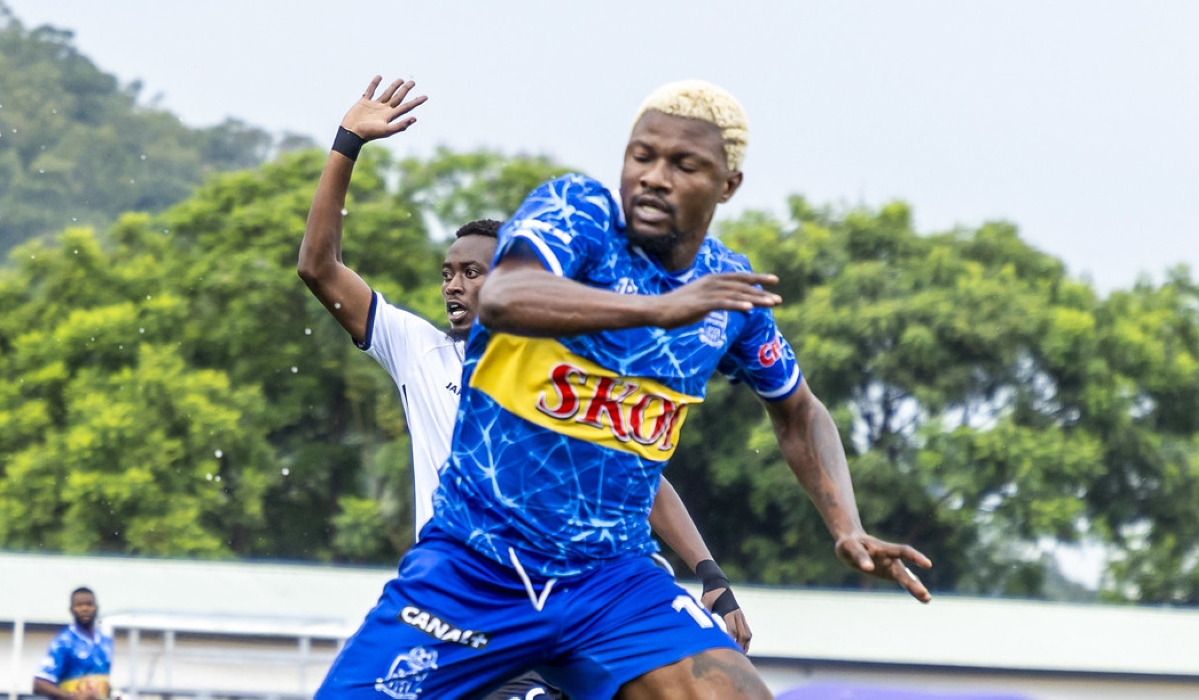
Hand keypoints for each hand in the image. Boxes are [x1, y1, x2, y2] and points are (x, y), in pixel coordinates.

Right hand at [340, 75, 427, 141]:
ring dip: (393, 86)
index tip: (426, 96)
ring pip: (386, 93)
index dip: (416, 101)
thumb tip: (415, 118)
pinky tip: (379, 77)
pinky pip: (370, 90)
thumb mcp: (386, 130)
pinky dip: (374, 84)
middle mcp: (384, 110)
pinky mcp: (364, 102)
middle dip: (405, 90)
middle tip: (413, 82)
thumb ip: (400, 125)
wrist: (351, 133)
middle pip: (398, 98)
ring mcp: (374, 105)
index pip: (406, 106)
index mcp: (390, 115)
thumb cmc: (369, 133)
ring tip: (400, 79)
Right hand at [652, 272, 780, 328]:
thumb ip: (714, 300)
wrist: (656, 310)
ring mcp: (706, 292)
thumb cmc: (676, 307)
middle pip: (742, 285)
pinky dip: (737, 304)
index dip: (757, 278)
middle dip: (762, 292)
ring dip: (756, 299)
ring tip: (772, 303)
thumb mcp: (699, 300)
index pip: (739, 277)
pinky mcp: (701, 303)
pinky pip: (723, 303)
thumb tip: (727, 304)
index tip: (774, 280)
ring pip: (736, 294)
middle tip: (779, 299)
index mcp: (711, 280)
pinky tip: (749, 308)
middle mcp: (711, 283)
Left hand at [701, 587, 752, 651]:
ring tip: (740, 655)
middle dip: (740, 646)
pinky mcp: (741, 616)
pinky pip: (747, 630)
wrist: (719, 585)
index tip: (729, 651)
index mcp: (729, 612)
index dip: (731, 641)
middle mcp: (737, 614)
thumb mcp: (705, 602)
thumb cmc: (710, 595)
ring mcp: (740, 615)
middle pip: (744, 634)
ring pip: (748, 633)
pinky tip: (741, 648)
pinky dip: (745, 640)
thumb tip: (698, 626)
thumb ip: (704, 613)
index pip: (733, 630)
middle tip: (735, 657)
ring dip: (745, 645)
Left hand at [835, 533, 932, 602]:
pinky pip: (902, 582)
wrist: (851, 545)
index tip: (928, 565)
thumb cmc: (849, 544)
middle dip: (913, 583)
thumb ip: (860, 557)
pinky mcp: (889, 574)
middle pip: (904, 571)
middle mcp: (891, 558)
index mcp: (883, 549)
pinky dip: (911, 589)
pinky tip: (922, 598)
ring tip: (927, 600)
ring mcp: (891, 567)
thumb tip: (869, 569)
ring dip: (915, 588)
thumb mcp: (850, 548)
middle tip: (925, 594)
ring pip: (906, 578)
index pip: (902, 551)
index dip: (915, 557)